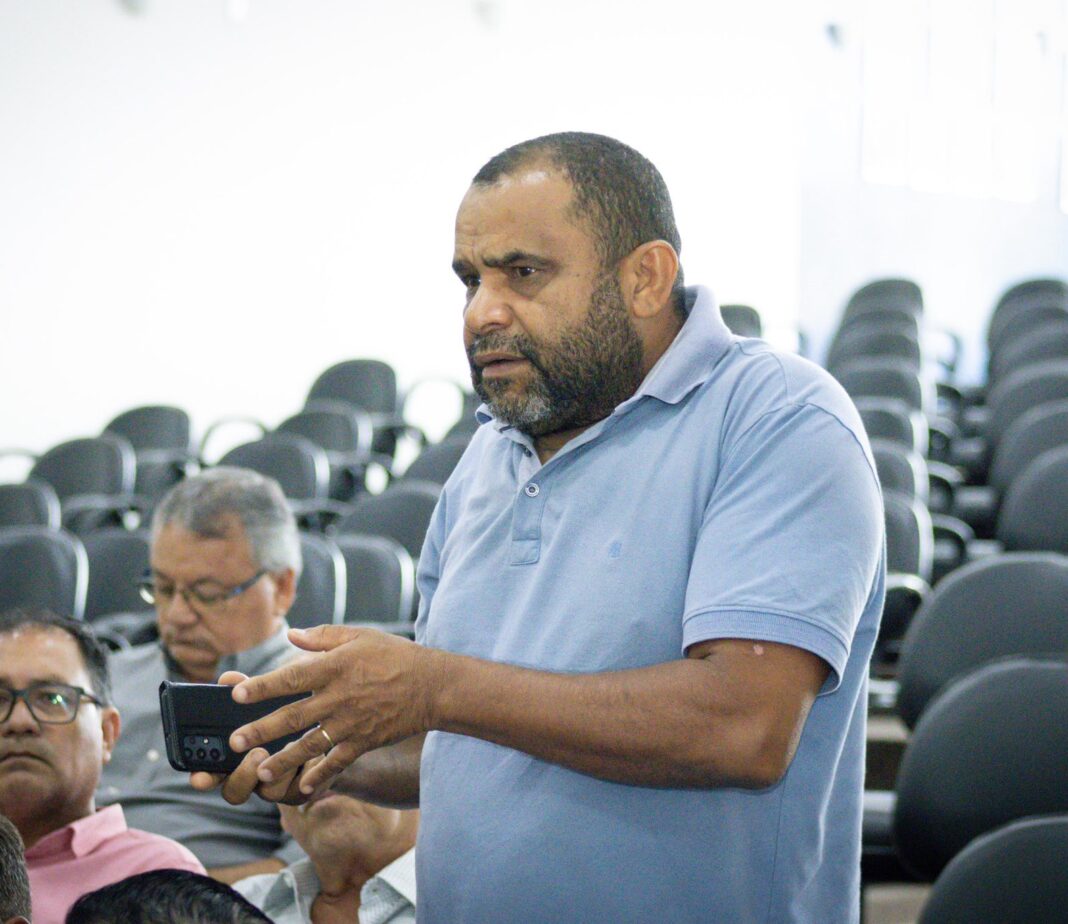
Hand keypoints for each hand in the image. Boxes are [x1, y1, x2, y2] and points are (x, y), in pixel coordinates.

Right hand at [188, 672, 328, 805]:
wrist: (321, 739)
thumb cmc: (281, 719)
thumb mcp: (264, 703)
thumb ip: (246, 692)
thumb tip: (228, 679)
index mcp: (235, 761)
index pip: (210, 775)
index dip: (203, 778)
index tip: (198, 776)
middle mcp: (252, 779)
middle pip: (234, 792)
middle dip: (242, 776)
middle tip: (256, 752)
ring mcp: (276, 787)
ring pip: (269, 792)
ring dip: (277, 772)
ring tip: (288, 748)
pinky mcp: (301, 789)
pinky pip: (299, 789)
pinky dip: (303, 773)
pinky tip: (311, 758)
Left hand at [228, 625, 440, 795]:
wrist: (433, 686)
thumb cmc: (396, 656)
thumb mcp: (361, 636)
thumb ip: (324, 636)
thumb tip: (291, 636)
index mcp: (336, 667)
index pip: (291, 678)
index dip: (262, 686)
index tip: (236, 694)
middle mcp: (340, 697)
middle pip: (292, 716)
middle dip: (260, 730)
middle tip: (234, 741)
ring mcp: (352, 723)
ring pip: (310, 745)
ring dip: (281, 759)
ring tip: (258, 772)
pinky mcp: (364, 741)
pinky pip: (337, 762)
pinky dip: (319, 776)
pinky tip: (301, 788)